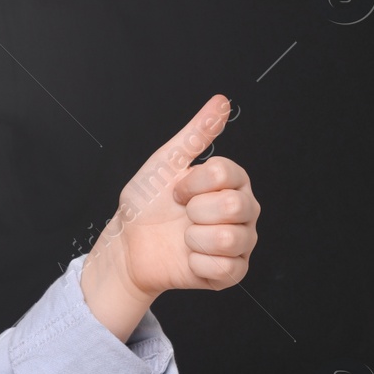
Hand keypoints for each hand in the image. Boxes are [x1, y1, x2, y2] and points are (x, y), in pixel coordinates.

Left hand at [98, 93, 259, 299]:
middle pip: (232, 206)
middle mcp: (244, 210)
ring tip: (185, 237)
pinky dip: (196, 263)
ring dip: (193, 239)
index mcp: (232, 181)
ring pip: (229, 239)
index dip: (191, 183)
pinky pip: (224, 268)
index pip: (224, 174)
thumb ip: (195, 134)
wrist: (129, 245)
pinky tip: (189, 257)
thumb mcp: (166, 163)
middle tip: (182, 214)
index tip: (177, 190)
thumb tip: (221, 101)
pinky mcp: (232, 272)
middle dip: (194, 211)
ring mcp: (241, 242)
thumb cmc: (146, 204)